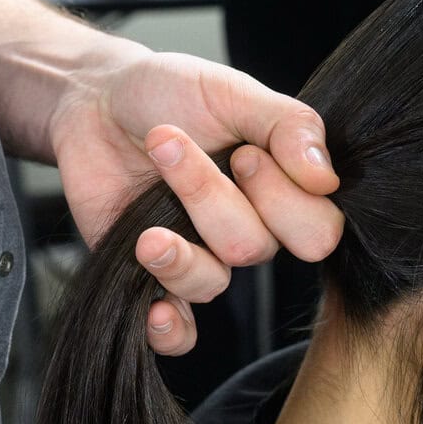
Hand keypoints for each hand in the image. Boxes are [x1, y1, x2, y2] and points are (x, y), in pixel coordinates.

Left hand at [44, 48, 343, 354]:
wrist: (95, 101)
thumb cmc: (169, 92)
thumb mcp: (234, 92)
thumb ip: (289, 126)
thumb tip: (327, 179)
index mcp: (283, 190)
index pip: (317, 231)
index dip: (282, 199)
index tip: (242, 152)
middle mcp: (250, 229)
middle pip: (255, 249)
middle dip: (212, 199)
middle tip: (172, 146)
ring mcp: (202, 257)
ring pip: (212, 282)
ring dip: (177, 248)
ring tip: (147, 205)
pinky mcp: (156, 278)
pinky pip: (179, 332)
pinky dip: (170, 329)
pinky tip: (156, 310)